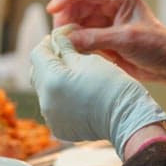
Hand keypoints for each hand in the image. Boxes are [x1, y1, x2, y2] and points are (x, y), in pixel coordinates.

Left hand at [30, 27, 165, 158]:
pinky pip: (54, 107)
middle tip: (67, 54)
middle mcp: (45, 101)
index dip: (49, 43)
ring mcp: (51, 117)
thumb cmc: (111, 85)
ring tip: (74, 75)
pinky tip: (77, 93)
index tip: (61, 38)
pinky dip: (61, 98)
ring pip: (45, 90)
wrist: (127, 118)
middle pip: (38, 73)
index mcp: (50, 80)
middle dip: (50, 62)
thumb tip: (56, 38)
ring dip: (54, 80)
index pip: (38, 54)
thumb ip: (66, 48)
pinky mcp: (60, 127)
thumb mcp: (88, 59)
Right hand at [46, 0, 165, 83]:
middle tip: (59, 39)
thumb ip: (95, 39)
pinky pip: (78, 35)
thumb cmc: (156, 46)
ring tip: (66, 48)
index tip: (52, 10)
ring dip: (68, 33)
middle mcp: (108, 2)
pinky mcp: (99, 34)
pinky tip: (72, 52)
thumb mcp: (126, 40)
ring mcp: (102, 18)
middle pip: (75, 5)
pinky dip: (73, 43)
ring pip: (74, 21)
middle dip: (64, 20)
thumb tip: (67, 40)